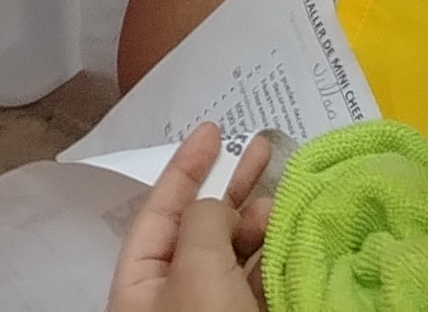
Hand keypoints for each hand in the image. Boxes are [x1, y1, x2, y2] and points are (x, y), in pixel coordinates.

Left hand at [109, 124, 269, 311]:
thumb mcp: (197, 265)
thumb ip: (204, 219)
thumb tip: (223, 211)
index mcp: (138, 283)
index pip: (158, 210)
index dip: (185, 166)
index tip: (212, 132)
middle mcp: (169, 295)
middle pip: (198, 225)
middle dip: (228, 184)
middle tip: (257, 150)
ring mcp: (205, 309)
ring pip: (230, 251)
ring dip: (255, 220)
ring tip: (279, 201)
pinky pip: (253, 277)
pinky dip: (270, 252)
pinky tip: (289, 233)